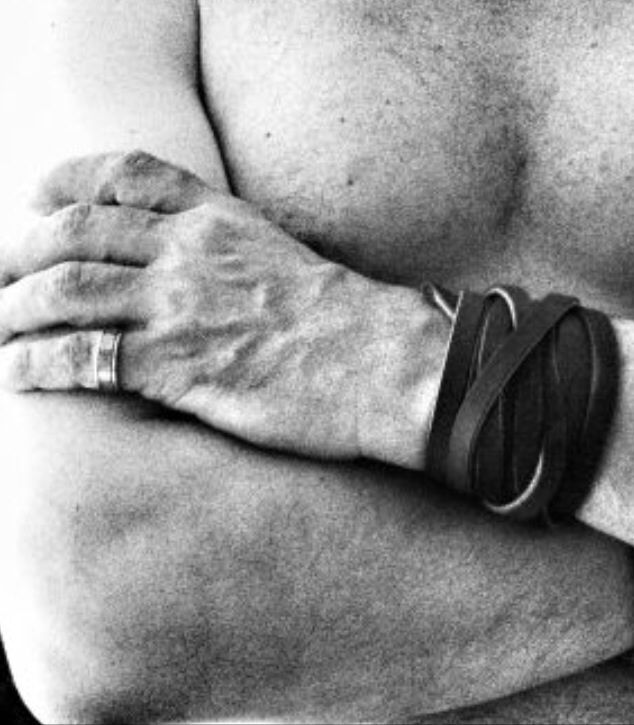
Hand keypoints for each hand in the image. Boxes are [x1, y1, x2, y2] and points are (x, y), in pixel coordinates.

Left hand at [0, 151, 436, 463]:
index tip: (35, 199)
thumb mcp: (281, 256)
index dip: (67, 181)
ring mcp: (178, 307)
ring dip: (16, 309)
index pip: (124, 175)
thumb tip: (179, 263)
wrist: (380, 364)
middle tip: (0, 275)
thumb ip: (223, 247)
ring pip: (66, 292)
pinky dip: (37, 363)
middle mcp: (187, 253)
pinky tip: (17, 372)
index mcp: (215, 218)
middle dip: (19, 252)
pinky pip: (85, 357)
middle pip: (75, 234)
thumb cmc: (341, 320)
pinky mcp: (177, 367)